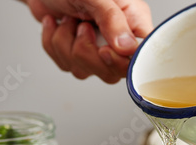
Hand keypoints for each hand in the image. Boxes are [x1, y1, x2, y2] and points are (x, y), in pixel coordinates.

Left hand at [23, 0, 152, 82]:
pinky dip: (53, 44)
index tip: (104, 50)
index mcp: (133, 21)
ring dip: (66, 44)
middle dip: (88, 54)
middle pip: (112, 74)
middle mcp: (118, 40)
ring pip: (85, 71)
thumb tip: (127, 47)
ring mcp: (97, 51)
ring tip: (69, 20)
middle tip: (82, 27)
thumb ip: (112, 19)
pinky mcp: (77, 56)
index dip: (122, 62)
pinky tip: (56, 25)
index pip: (141, 56)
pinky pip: (66, 65)